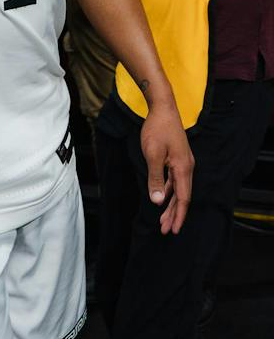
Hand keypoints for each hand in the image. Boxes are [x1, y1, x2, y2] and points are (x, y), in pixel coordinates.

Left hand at [140, 99, 193, 234]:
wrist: (163, 107)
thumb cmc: (157, 129)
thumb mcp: (152, 154)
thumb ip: (155, 178)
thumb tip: (157, 201)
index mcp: (183, 169)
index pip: (183, 199)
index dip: (178, 216)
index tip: (172, 230)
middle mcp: (186, 167)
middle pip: (182, 197)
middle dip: (174, 214)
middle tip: (165, 230)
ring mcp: (182, 162)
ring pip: (178, 189)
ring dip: (170, 204)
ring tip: (163, 219)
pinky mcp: (176, 158)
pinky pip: (174, 180)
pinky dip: (168, 191)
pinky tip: (161, 197)